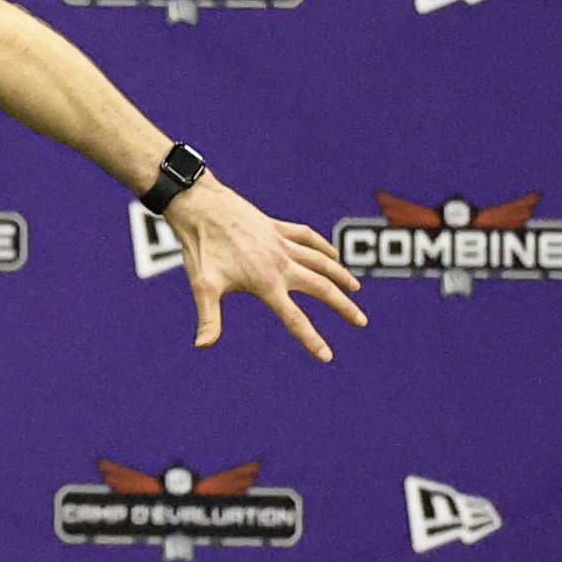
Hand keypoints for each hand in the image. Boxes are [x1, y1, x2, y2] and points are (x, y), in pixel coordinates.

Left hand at [170, 179, 367, 362]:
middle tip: (362, 322)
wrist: (201, 204)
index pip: (294, 318)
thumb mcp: (203, 286)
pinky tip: (333, 255)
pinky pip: (308, 237)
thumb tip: (202, 346)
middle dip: (343, 306)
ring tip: (355, 289)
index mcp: (266, 282)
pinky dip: (323, 247)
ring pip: (321, 261)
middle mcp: (281, 263)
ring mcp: (282, 243)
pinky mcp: (277, 227)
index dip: (312, 339)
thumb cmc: (200, 247)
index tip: (327, 356)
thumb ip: (208, 318)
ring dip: (340, 276)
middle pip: (321, 287)